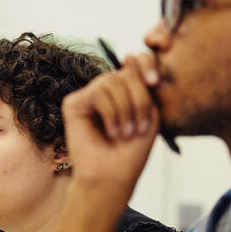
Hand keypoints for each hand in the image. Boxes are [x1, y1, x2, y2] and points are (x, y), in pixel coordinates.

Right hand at [62, 52, 160, 202]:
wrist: (113, 176)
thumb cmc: (132, 152)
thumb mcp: (148, 113)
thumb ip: (143, 84)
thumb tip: (129, 55)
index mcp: (125, 91)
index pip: (137, 62)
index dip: (147, 64)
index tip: (156, 82)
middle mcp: (106, 90)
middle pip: (127, 72)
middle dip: (139, 99)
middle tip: (140, 127)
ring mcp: (89, 96)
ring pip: (113, 81)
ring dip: (126, 108)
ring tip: (126, 133)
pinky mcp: (74, 103)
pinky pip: (98, 92)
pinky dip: (111, 112)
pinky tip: (112, 132)